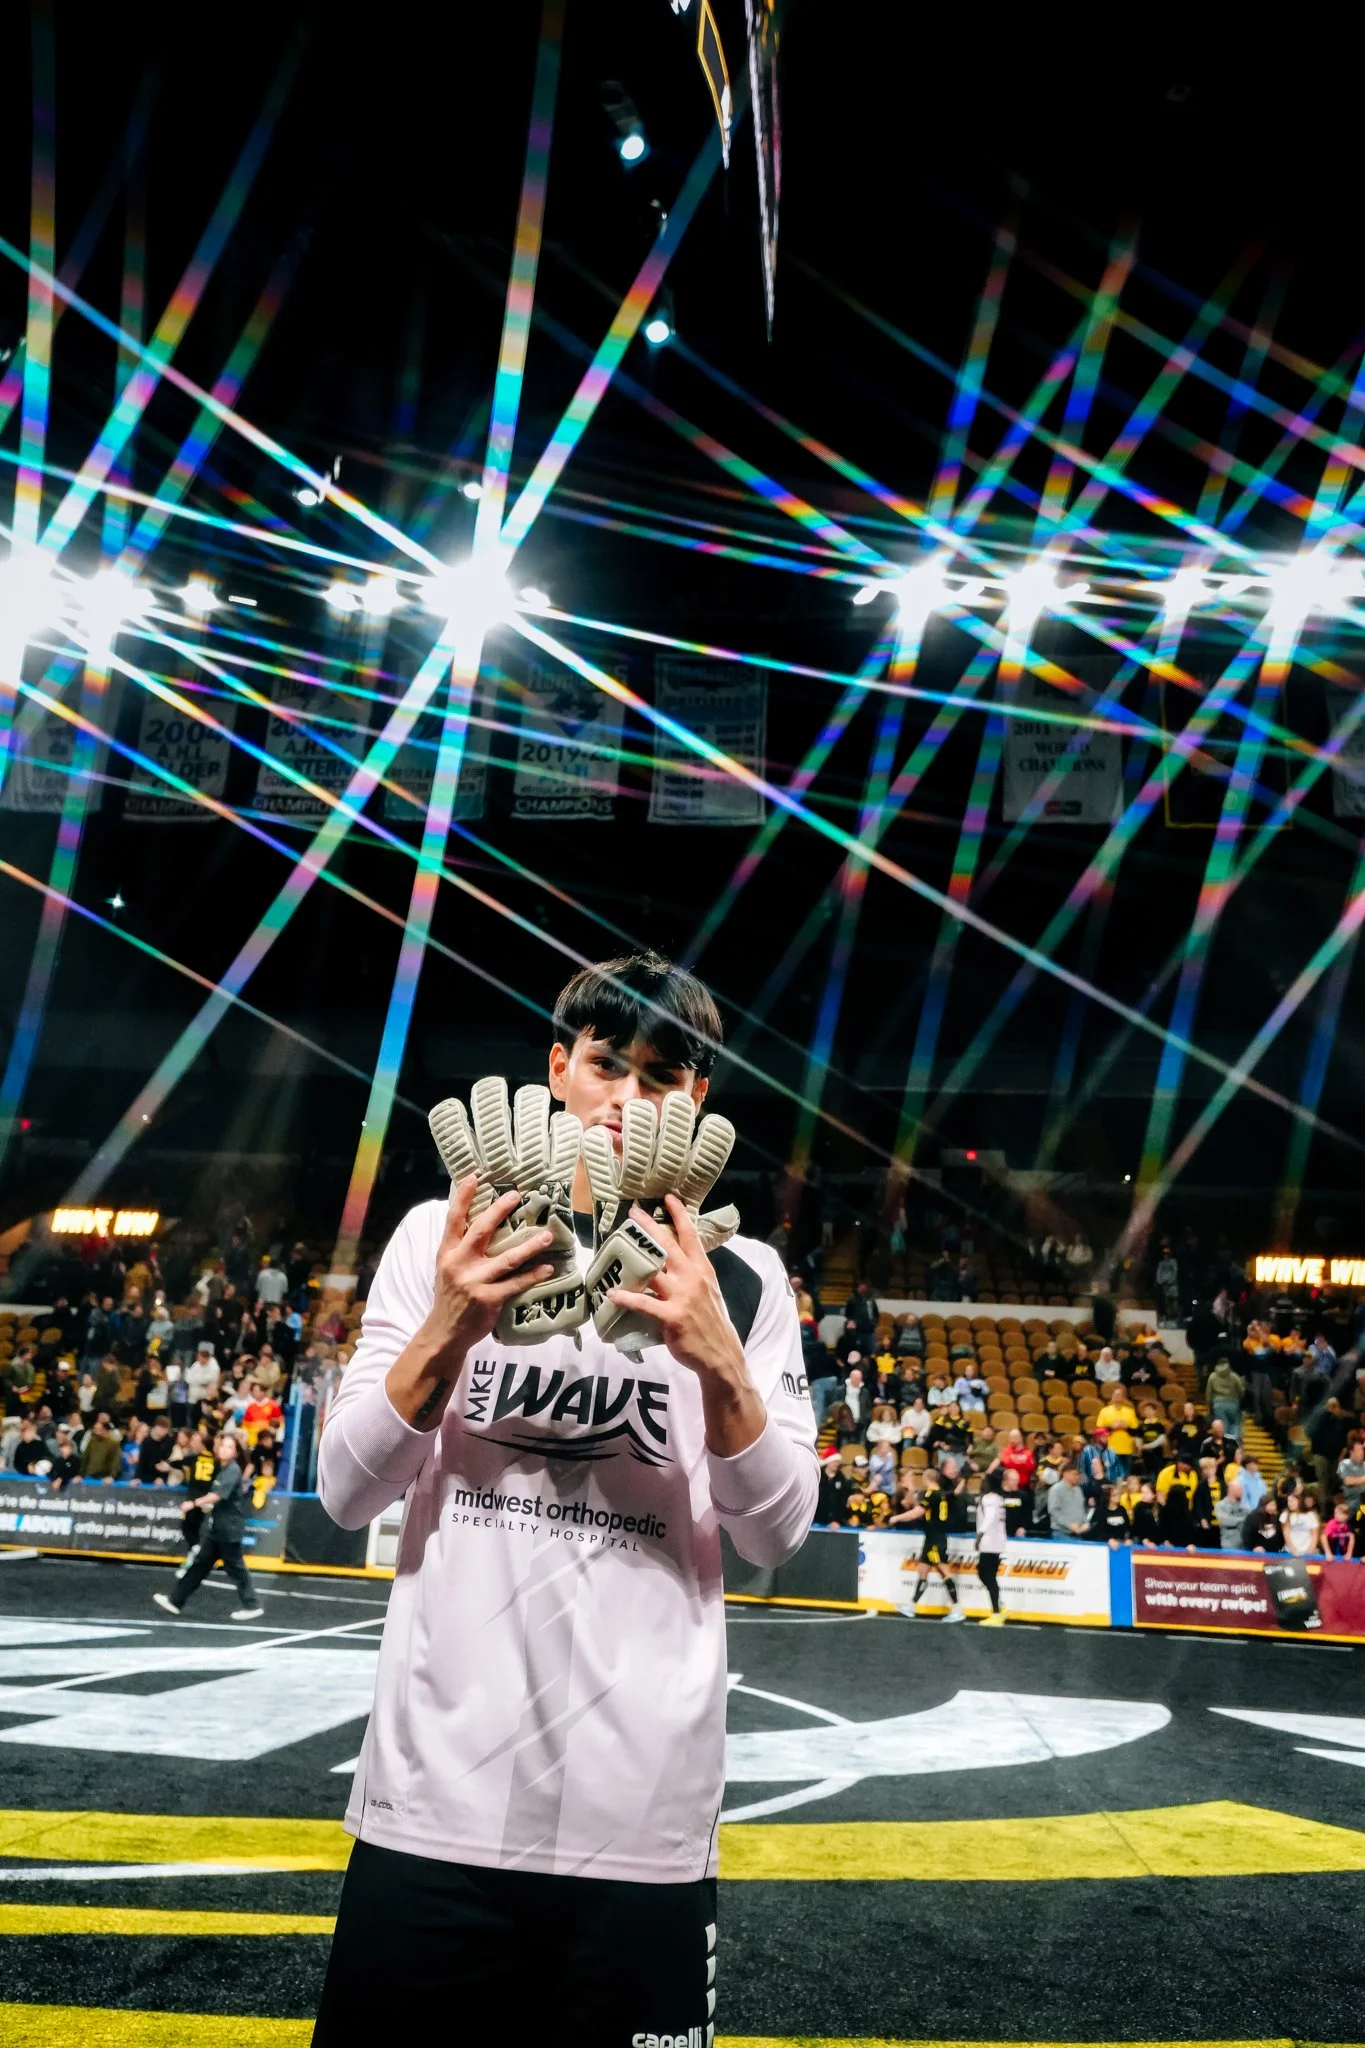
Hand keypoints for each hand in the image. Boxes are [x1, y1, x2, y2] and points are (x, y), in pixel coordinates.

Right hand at [421, 1174, 557, 1371]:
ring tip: (549, 1235)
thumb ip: (461, 1246)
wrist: (445, 1331)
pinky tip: (548, 1268)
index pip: (453, 1219)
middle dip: (499, 1211)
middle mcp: (459, 1264)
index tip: (474, 1176)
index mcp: (447, 1253)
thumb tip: (482, 1220)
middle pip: (481, 1231)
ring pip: (507, 1258)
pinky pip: (516, 1283)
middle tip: (517, 1196)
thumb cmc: (450, 1295)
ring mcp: (474, 1282)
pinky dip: (533, 1275)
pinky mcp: (488, 1299)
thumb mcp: (447, 1267)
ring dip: (530, 1246)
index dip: (462, 1196)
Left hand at [606, 1195, 744, 1378]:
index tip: (668, 1197)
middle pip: (667, 1246)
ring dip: (632, 1259)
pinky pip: (644, 1304)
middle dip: (648, 1227)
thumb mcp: (708, 1291)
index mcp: (703, 1270)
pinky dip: (627, 1298)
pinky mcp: (671, 1317)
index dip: (679, 1214)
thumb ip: (691, 1275)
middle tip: (633, 1212)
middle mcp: (693, 1278)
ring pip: (653, 1270)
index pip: (691, 1236)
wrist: (721, 1355)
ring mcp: (682, 1297)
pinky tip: (612, 1294)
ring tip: (614, 1248)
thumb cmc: (711, 1323)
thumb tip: (671, 1263)